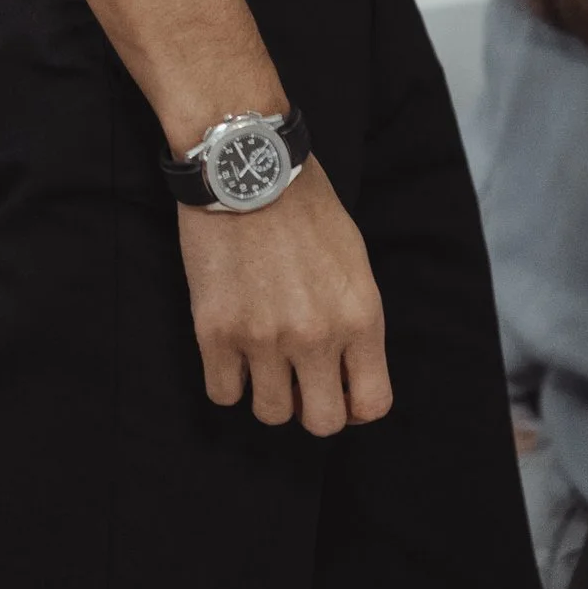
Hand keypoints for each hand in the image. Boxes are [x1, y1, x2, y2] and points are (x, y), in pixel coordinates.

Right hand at [177, 159, 391, 434]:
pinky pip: (223, 394)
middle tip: (298, 379)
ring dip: (267, 392)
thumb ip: (355, 319)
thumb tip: (345, 370)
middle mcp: (316, 336)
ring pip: (271, 414)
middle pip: (322, 423)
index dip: (355, 406)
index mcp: (360, 316)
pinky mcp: (215, 332)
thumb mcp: (354, 260)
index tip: (339, 391)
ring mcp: (263, 338)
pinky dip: (227, 379)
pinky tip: (230, 349)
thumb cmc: (304, 204)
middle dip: (312, 407)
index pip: (372, 403)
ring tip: (261, 357)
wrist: (246, 165)